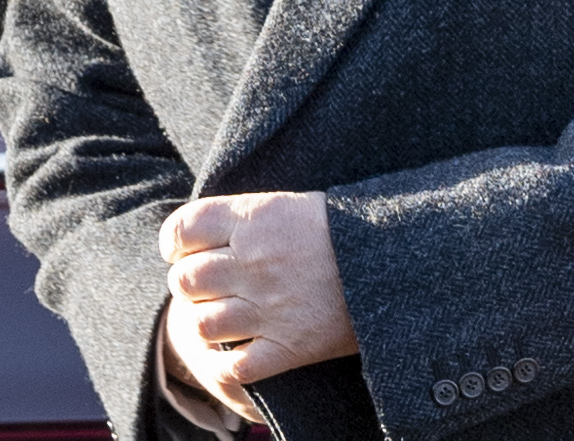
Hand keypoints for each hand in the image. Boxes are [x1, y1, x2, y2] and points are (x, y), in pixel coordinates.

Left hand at [159, 191, 359, 416]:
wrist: (399, 261)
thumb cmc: (346, 228)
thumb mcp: (292, 205)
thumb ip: (244, 218)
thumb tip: (198, 237)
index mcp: (255, 218)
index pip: (182, 229)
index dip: (174, 243)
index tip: (180, 249)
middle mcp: (255, 262)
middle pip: (186, 279)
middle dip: (189, 284)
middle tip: (206, 285)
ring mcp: (269, 308)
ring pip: (201, 325)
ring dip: (206, 322)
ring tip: (222, 316)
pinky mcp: (289, 347)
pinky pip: (234, 367)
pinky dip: (228, 365)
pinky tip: (236, 354)